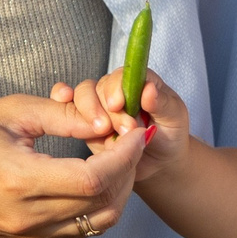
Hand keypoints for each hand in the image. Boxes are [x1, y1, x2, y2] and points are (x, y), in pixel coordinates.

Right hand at [0, 93, 142, 237]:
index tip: (134, 131)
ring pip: (100, 222)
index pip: (93, 178)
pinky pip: (82, 229)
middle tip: (131, 139)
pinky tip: (99, 176)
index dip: (124, 155)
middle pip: (105, 203)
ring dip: (121, 190)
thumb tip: (103, 122)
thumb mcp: (6, 113)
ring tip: (119, 157)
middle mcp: (29, 216)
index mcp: (19, 180)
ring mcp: (31, 234)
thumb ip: (59, 115)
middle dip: (129, 169)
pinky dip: (102, 204)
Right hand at [53, 66, 194, 180]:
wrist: (158, 162)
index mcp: (139, 81)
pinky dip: (61, 102)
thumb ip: (162, 103)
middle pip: (98, 87)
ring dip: (89, 115)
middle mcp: (116, 90)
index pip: (122, 75)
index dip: (117, 87)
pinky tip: (62, 103)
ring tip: (104, 132)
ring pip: (82, 98)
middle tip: (119, 130)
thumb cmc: (170, 136)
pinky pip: (68, 108)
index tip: (118, 105)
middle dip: (104, 109)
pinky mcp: (84, 121)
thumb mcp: (174, 119)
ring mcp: (98, 105)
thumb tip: (149, 89)